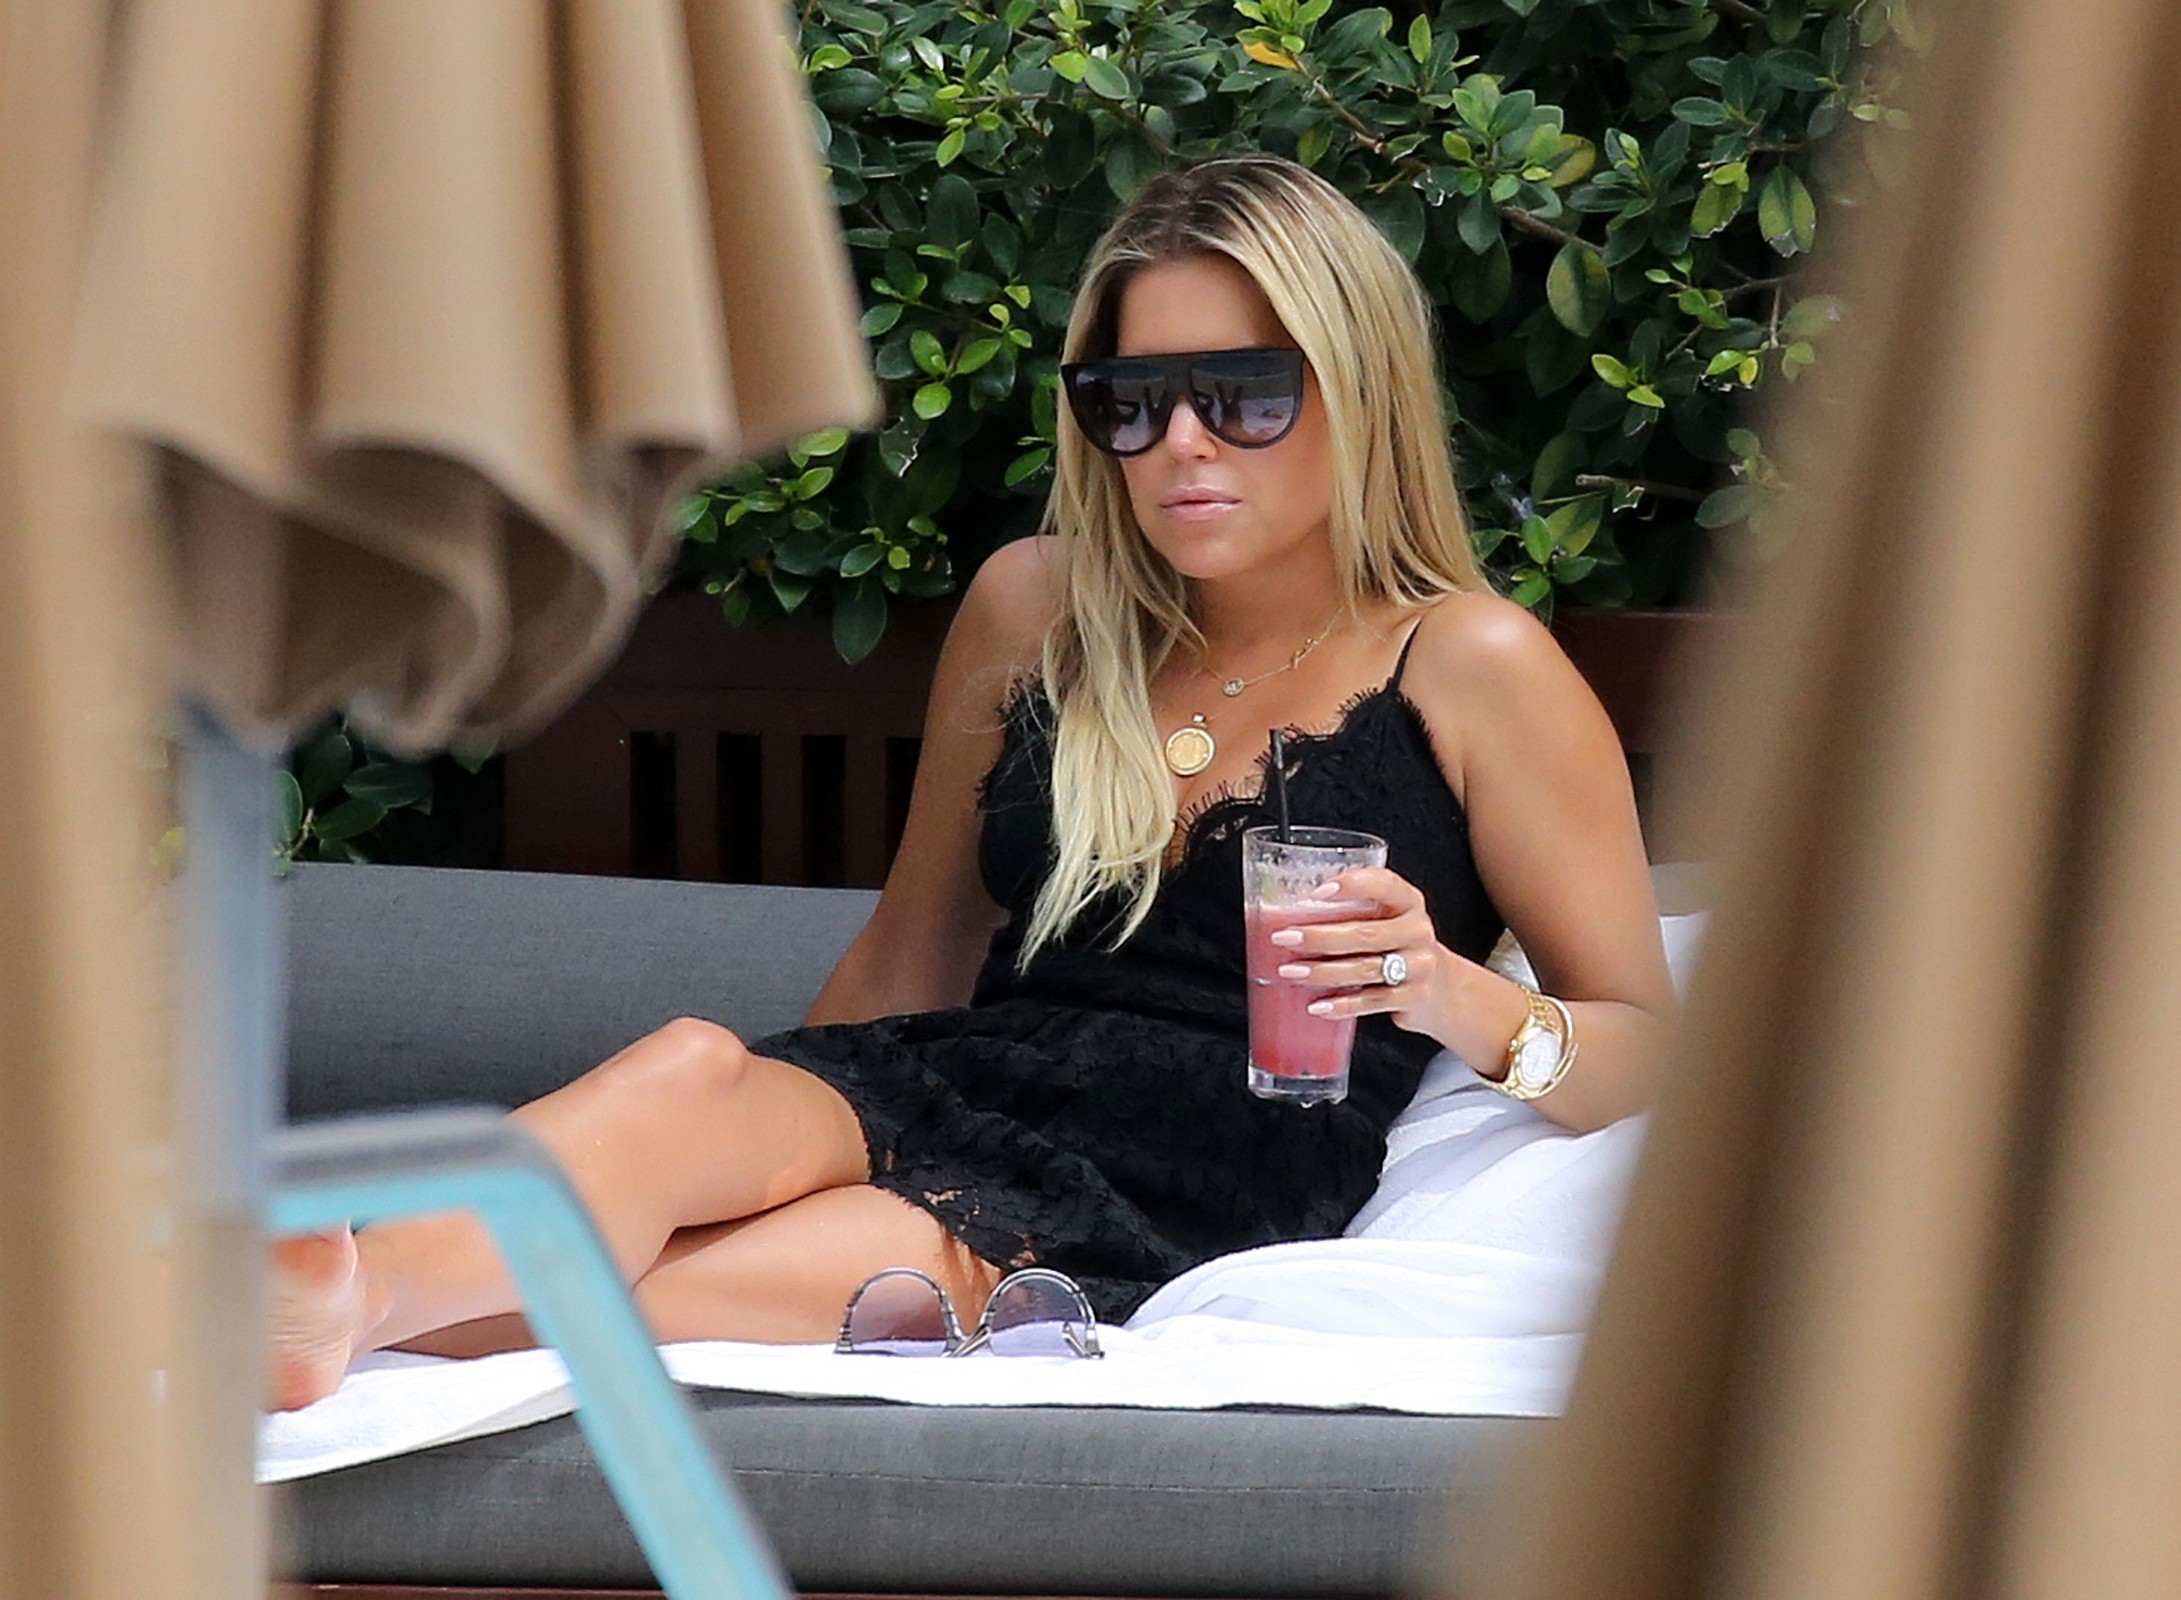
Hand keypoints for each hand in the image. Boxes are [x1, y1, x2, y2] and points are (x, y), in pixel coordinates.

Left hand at [1266, 865, 1476, 1045]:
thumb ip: (1351, 912)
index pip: (1383, 884)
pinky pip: (1373, 1001)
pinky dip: (1342, 1005)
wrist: (1441, 988)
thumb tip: (1286, 915)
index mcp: (1407, 901)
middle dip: (1319, 936)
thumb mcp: (1384, 920)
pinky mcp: (1414, 997)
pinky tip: (1318, 1005)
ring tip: (1291, 972)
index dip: (1351, 885)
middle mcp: (1417, 930)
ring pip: (1365, 968)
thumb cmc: (1396, 946)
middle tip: (1283, 938)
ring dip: (1322, 971)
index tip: (1315, 893)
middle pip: (1365, 933)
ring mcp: (1419, 965)